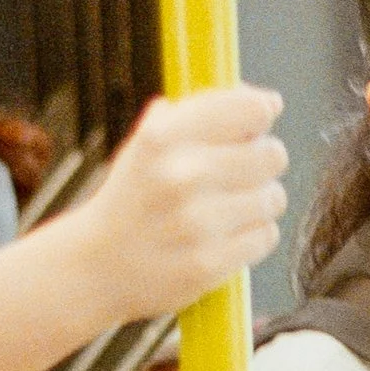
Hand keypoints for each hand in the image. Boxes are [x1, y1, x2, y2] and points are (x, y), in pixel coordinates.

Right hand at [71, 88, 289, 320]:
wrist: (96, 267)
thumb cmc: (134, 198)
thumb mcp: (147, 143)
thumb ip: (198, 114)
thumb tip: (265, 103)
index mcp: (162, 137)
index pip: (250, 109)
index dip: (261, 114)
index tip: (257, 124)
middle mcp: (180, 175)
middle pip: (272, 155)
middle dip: (263, 162)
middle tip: (241, 173)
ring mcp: (195, 223)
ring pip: (273, 197)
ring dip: (259, 202)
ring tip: (228, 209)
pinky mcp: (209, 263)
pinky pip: (267, 235)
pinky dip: (253, 236)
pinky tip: (225, 236)